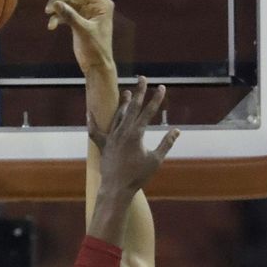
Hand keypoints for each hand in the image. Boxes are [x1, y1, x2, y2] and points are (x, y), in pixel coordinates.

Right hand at [44, 0, 113, 73]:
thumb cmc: (95, 49)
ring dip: (57, 7)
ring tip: (47, 13)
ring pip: (68, 3)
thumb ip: (70, 16)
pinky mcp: (80, 21)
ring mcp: (87, 13)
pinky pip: (66, 14)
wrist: (96, 66)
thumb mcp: (83, 31)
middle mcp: (95, 6)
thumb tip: (55, 3)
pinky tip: (51, 26)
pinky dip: (58, 18)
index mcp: (101, 5)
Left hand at [89, 77, 178, 195]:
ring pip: (117, 116)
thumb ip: (166, 144)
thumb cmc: (138, 176)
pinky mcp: (103, 145)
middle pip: (133, 108)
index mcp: (136, 134)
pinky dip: (92, 122)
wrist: (116, 189)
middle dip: (139, 92)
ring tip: (127, 93)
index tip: (162, 87)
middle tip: (142, 78)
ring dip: (123, 103)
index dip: (156, 98)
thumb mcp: (156, 160)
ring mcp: (112, 137)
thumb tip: (177, 130)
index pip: (149, 111)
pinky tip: (89, 111)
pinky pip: (95, 131)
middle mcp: (123, 132)